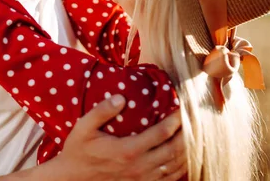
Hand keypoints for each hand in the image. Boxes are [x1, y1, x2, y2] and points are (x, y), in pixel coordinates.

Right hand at [55, 95, 186, 180]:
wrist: (72, 180)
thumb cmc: (78, 151)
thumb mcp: (83, 128)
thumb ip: (102, 111)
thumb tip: (121, 97)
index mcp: (128, 150)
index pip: (162, 133)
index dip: (177, 119)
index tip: (185, 105)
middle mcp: (139, 167)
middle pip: (176, 149)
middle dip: (189, 132)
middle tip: (197, 117)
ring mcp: (143, 179)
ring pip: (176, 165)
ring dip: (189, 149)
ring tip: (197, 133)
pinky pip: (170, 178)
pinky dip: (183, 166)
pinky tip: (186, 154)